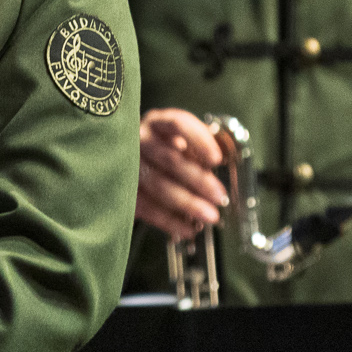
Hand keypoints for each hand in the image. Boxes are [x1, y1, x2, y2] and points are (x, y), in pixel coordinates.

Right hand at [136, 108, 229, 239]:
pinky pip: (146, 206)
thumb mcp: (184, 143)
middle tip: (220, 196)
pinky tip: (188, 228)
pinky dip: (169, 220)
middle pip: (170, 159)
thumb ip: (201, 151)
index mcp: (159, 123)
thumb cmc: (167, 152)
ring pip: (158, 184)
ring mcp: (129, 164)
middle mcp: (141, 140)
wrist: (134, 164)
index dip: (199, 141)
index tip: (217, 159)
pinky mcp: (124, 189)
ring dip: (187, 203)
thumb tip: (227, 167)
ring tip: (209, 216)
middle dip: (198, 180)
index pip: (178, 125)